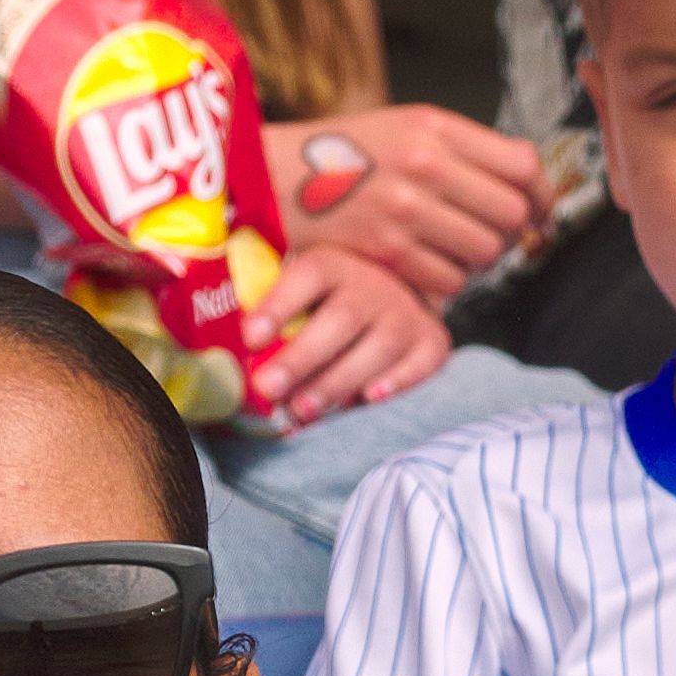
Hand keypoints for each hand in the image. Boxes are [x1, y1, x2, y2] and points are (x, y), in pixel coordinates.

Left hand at [240, 238, 450, 429]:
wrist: (394, 298)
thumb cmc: (328, 308)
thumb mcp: (299, 298)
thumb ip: (272, 320)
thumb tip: (242, 357)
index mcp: (331, 265)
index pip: (307, 276)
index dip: (279, 306)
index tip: (251, 338)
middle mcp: (373, 284)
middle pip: (341, 318)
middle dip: (302, 357)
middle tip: (268, 388)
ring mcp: (406, 313)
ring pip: (378, 346)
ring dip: (338, 381)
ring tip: (302, 410)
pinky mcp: (433, 342)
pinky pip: (421, 363)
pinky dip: (398, 381)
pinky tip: (370, 399)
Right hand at [268, 105, 540, 303]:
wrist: (269, 178)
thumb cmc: (342, 156)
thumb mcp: (402, 128)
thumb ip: (460, 149)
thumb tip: (526, 183)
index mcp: (435, 127)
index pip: (522, 164)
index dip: (542, 194)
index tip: (541, 212)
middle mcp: (426, 164)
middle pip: (512, 213)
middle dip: (512, 231)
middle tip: (493, 236)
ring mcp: (407, 209)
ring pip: (486, 251)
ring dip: (479, 260)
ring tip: (455, 250)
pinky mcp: (388, 250)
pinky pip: (450, 280)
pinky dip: (447, 281)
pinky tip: (428, 266)